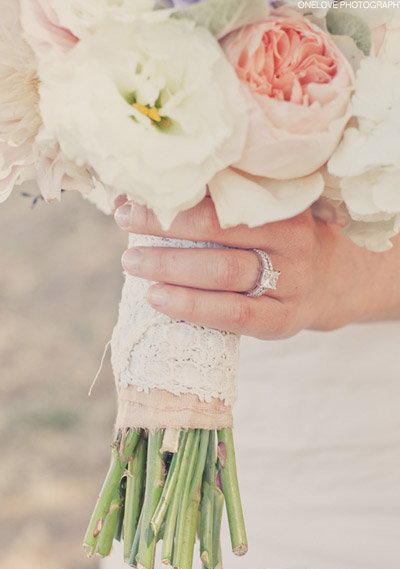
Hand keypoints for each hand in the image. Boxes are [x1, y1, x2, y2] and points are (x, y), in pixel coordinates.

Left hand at [114, 196, 399, 338]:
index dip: (175, 194)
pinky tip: (158, 300)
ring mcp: (290, 281)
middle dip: (165, 226)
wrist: (328, 282)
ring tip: (132, 262)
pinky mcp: (282, 319)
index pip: (223, 194)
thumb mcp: (260, 213)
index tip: (133, 193)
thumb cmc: (275, 241)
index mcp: (283, 203)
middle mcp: (291, 239)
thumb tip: (137, 192)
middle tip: (125, 223)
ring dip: (170, 267)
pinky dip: (192, 308)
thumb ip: (217, 204)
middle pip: (219, 230)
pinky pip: (233, 316)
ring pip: (223, 273)